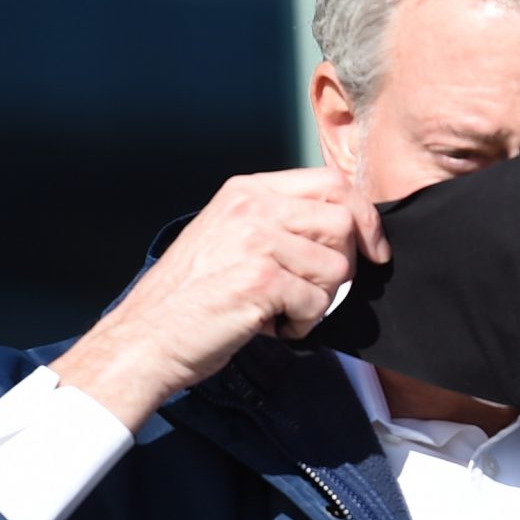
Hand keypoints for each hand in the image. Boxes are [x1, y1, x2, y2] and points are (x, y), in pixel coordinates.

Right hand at [51, 168, 388, 431]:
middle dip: (347, 265)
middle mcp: (253, 208)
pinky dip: (302, 325)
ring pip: (337, 268)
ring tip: (281, 311)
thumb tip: (342, 230)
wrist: (145, 337)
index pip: (332, 182)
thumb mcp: (227, 236)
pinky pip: (317, 304)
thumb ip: (276, 223)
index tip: (375, 250)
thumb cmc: (187, 298)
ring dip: (320, 301)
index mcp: (247, 191)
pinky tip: (270, 327)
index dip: (364, 217)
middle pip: (344, 223)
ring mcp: (257, 241)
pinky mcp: (261, 281)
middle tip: (316, 292)